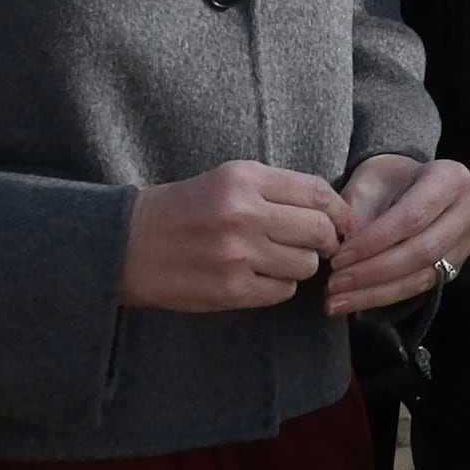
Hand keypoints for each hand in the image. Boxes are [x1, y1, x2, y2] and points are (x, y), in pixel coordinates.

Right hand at [120, 162, 344, 312]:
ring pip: (305, 264)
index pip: (318, 193)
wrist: (127, 244)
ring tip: (275, 260)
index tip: (343, 222)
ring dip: (299, 265)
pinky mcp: (232, 289)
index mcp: (245, 179)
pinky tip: (257, 277)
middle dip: (326, 241)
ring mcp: (238, 254)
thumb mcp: (226, 180)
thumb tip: (333, 211)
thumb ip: (277, 189)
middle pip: (320, 231)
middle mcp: (245, 213)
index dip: (340, 211)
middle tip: (316, 246)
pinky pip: (282, 291)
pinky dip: (277, 286)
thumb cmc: (183, 210)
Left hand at [323, 154, 469, 317]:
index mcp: (451, 177)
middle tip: (334, 284)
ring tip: (337, 300)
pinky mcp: (457, 266)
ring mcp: (467, 242)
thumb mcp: (367, 183)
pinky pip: (420, 287)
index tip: (337, 258)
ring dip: (375, 292)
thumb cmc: (387, 180)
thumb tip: (341, 254)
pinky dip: (384, 296)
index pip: (412, 216)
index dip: (374, 241)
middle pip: (422, 251)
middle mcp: (469, 210)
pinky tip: (354, 302)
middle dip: (373, 272)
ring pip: (422, 276)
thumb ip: (356, 215)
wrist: (408, 185)